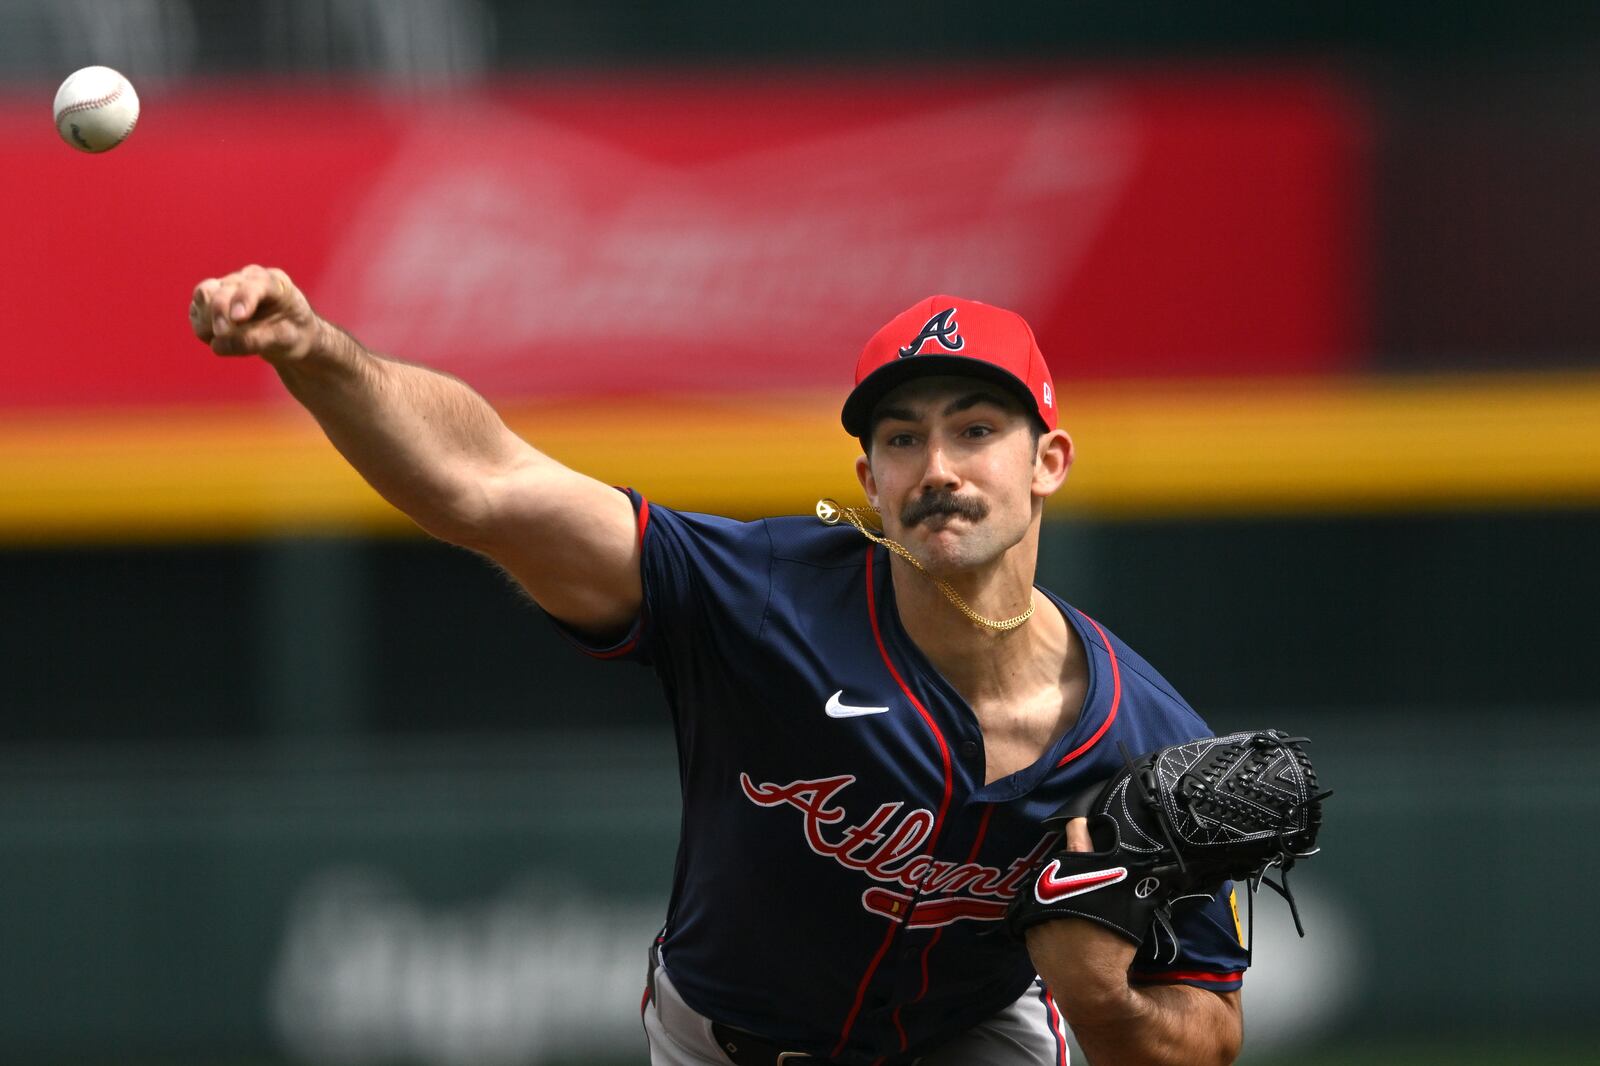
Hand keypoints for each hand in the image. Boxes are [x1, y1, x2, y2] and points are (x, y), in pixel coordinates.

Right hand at [190, 264, 320, 365]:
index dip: (244, 299)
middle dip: (219, 312)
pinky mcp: (211, 299)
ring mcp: (228, 286)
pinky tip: (216, 339)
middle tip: (221, 335)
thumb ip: (256, 340)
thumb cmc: (290, 334)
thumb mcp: (284, 340)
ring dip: (206, 320)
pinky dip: (202, 328)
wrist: (287, 335)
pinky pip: (196, 311)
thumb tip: (218, 345)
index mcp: (275, 283)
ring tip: (222, 340)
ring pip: (204, 295)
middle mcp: (248, 278)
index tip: (238, 318)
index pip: (256, 285)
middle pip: (224, 289)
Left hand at [1023, 816, 1138, 1022]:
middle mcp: (1053, 889)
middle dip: (1070, 868)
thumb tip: (1147, 867)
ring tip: (1072, 902)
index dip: (1078, 829)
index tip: (1078, 821)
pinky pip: (1038, 915)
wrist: (1090, 989)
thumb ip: (1130, 883)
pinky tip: (1061, 926)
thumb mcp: (1129, 911)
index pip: (1077, 842)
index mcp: (1078, 880)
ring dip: (1058, 893)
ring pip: (1047, 892)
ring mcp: (1037, 909)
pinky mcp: (1027, 930)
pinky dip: (1048, 916)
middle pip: (1059, 869)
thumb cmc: (1114, 950)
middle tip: (1081, 873)